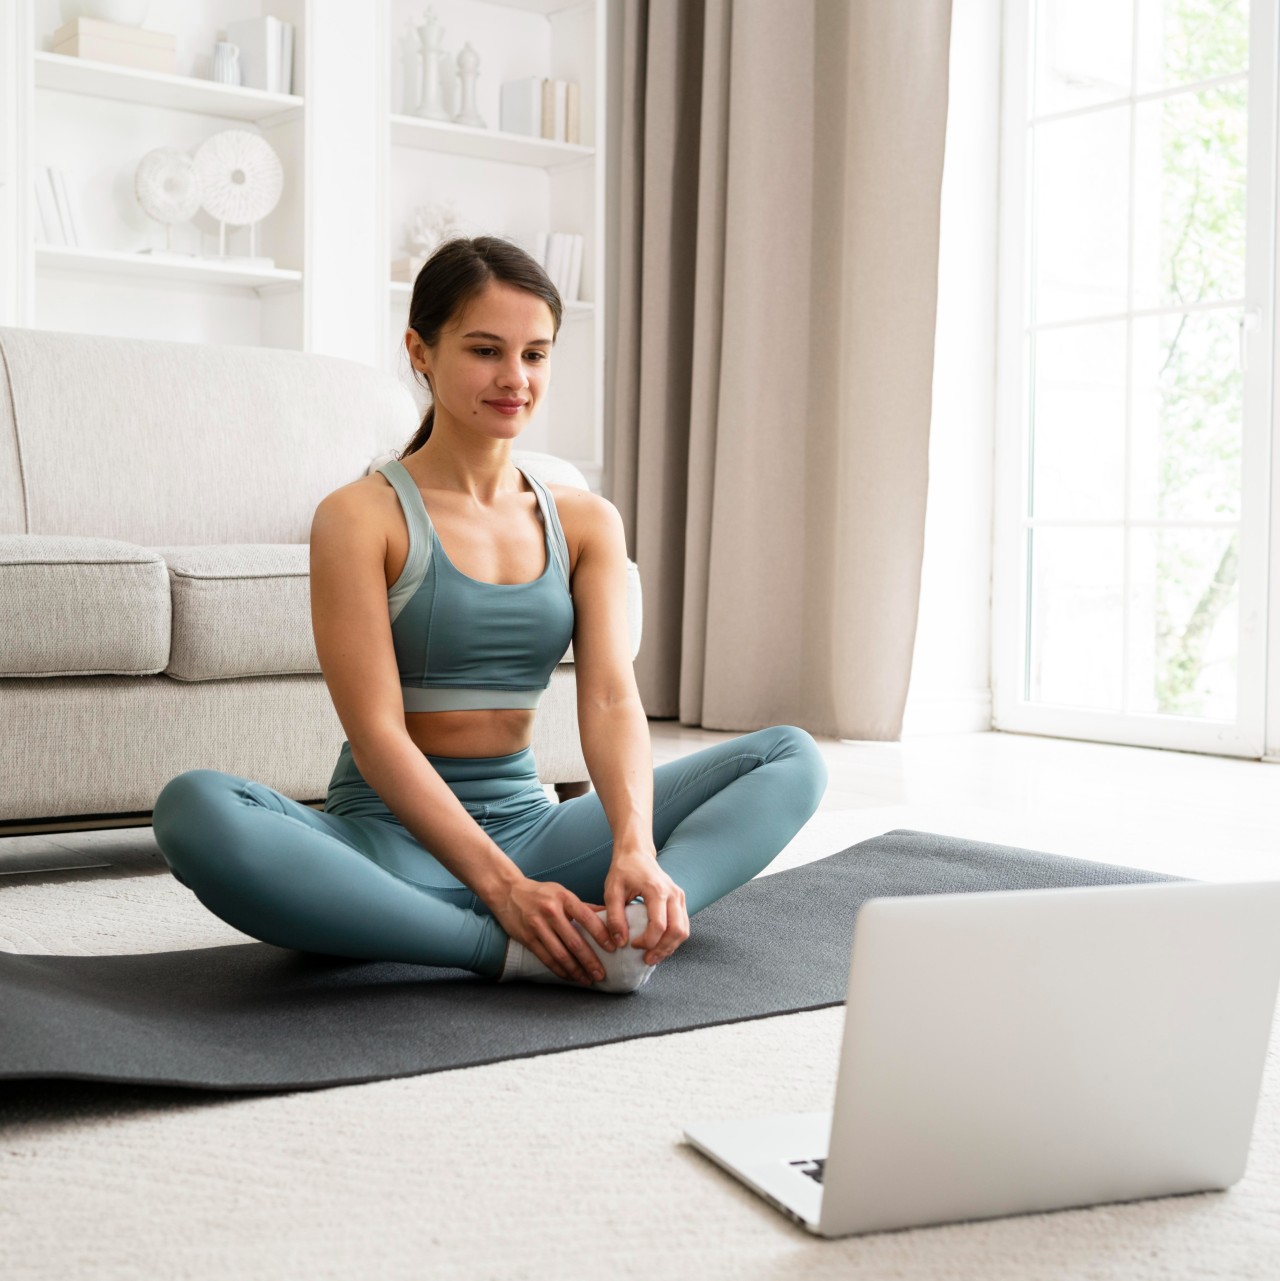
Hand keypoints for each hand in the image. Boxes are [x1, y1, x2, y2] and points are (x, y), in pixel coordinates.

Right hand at [488, 876, 615, 986]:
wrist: (507, 891)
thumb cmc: (540, 893)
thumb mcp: (562, 892)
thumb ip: (583, 906)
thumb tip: (607, 916)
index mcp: (564, 898)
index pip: (587, 918)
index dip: (601, 935)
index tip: (613, 948)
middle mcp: (551, 911)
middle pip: (574, 941)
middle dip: (590, 960)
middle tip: (601, 974)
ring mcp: (537, 925)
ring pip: (560, 954)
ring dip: (575, 970)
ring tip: (587, 980)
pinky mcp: (527, 938)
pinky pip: (546, 958)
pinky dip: (559, 970)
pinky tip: (569, 976)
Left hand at [603, 847, 688, 965]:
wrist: (636, 853)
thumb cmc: (623, 871)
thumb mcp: (611, 892)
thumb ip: (614, 917)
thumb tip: (620, 943)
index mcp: (656, 890)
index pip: (659, 925)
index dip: (647, 941)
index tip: (632, 945)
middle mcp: (673, 894)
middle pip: (677, 931)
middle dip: (662, 950)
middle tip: (646, 959)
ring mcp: (679, 896)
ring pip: (683, 930)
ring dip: (670, 947)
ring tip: (653, 956)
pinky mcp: (680, 900)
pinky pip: (682, 925)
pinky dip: (673, 939)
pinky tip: (659, 945)